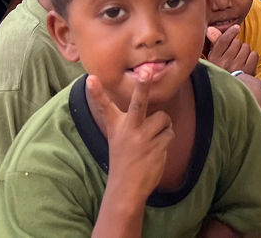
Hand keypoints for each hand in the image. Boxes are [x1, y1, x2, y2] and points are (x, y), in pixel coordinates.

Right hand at [85, 73, 174, 204]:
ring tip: (152, 139)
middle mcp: (128, 130)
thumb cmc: (124, 160)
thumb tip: (151, 106)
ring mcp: (143, 138)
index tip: (91, 78)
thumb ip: (131, 121)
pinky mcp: (157, 147)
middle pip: (138, 103)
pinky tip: (156, 150)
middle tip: (145, 71)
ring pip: (163, 118)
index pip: (104, 106)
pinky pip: (170, 133)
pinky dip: (167, 139)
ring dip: (163, 126)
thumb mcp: (119, 139)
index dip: (97, 92)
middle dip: (143, 86)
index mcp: (116, 126)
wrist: (126, 190)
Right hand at [205, 24, 258, 76]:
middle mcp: (224, 63)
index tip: (236, 28)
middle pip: (236, 42)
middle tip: (234, 54)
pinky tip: (247, 62)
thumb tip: (210, 29)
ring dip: (245, 51)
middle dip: (237, 45)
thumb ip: (214, 43)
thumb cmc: (222, 72)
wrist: (231, 92)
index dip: (231, 32)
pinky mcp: (248, 71)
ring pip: (246, 47)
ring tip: (240, 59)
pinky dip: (252, 57)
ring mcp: (237, 67)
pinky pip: (254, 54)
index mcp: (214, 59)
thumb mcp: (214, 59)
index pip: (224, 40)